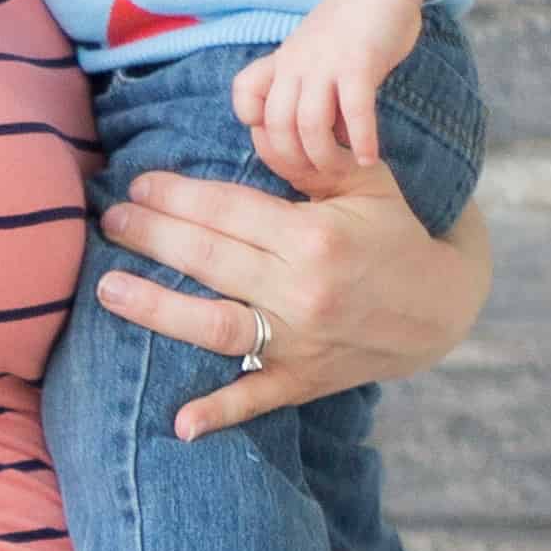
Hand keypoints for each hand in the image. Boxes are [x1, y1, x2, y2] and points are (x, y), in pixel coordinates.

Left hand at [95, 166, 490, 442]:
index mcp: (314, 236)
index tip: (140, 185)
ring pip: (216, 325)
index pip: (228, 210)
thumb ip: (307, 159)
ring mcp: (301, 341)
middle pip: (210, 259)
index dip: (178, 195)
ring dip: (156, 309)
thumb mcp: (364, 183)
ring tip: (108, 288)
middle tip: (110, 221)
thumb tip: (252, 127)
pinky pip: (256, 399)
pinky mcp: (304, 380)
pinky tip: (178, 424)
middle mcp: (303, 290)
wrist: (442, 309)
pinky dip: (218, 414)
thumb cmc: (393, 234)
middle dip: (152, 236)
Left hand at [231, 0, 430, 192]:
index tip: (287, 149)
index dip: (258, 129)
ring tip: (343, 170)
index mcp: (281, 62)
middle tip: (319, 177)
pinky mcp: (359, 61)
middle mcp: (295, 63)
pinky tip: (368, 157)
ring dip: (325, 157)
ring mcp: (325, 62)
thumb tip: (317, 137)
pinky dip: (361, 140)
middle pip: (276, 125)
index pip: (245, 96)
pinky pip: (354, 110)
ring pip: (309, 124)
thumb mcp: (310, 52)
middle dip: (296, 162)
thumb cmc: (350, 25)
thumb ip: (303, 86)